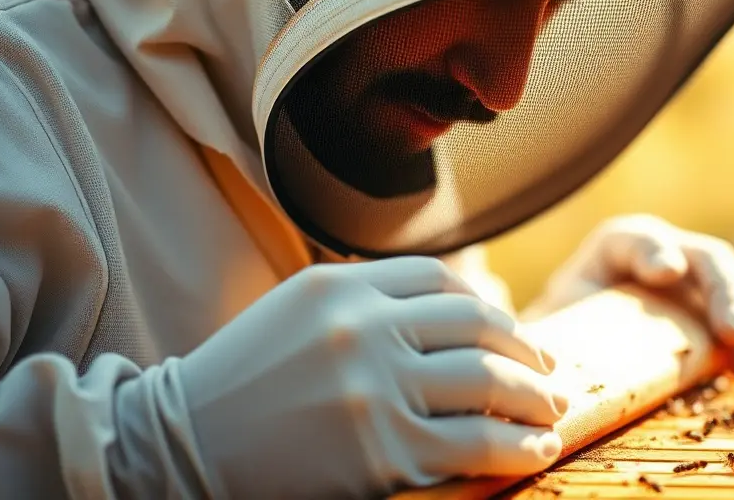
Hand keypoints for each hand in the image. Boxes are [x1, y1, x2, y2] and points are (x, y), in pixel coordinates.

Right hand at [174, 257, 568, 497]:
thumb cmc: (244, 380)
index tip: (511, 333)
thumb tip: (463, 310)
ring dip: (534, 397)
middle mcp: (362, 328)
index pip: (441, 281)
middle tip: (551, 370)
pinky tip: (536, 448)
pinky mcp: (382, 452)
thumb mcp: (300, 312)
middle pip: (477, 325)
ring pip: (487, 382)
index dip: (487, 307)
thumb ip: (372, 300)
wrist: (179, 447)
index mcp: (341, 285)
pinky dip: (516, 445)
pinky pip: (474, 443)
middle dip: (526, 349)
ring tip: (554, 409)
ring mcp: (374, 390)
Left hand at [524, 214, 733, 375]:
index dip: (656, 250)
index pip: (639, 239)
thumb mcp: (551, 324)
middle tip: (732, 334)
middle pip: (708, 258)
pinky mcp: (727, 309)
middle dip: (725, 294)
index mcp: (619, 248)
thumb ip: (547, 326)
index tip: (666, 272)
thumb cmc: (566, 337)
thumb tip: (538, 359)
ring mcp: (703, 279)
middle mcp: (668, 253)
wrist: (584, 351)